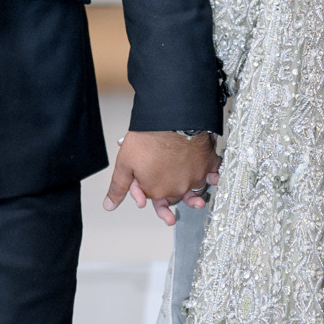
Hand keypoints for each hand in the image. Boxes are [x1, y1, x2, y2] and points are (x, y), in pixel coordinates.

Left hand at [103, 129, 219, 226]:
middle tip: (168, 195)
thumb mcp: (125, 163)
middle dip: (169, 193)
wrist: (172, 117)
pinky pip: (213, 173)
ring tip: (196, 201)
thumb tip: (109, 206)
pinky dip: (213, 176)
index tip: (144, 184)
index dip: (147, 190)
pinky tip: (214, 178)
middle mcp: (177, 188)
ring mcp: (194, 177)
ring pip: (194, 188)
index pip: (154, 198)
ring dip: (193, 194)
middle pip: (174, 195)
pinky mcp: (207, 164)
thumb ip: (119, 187)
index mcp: (157, 191)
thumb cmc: (148, 137)